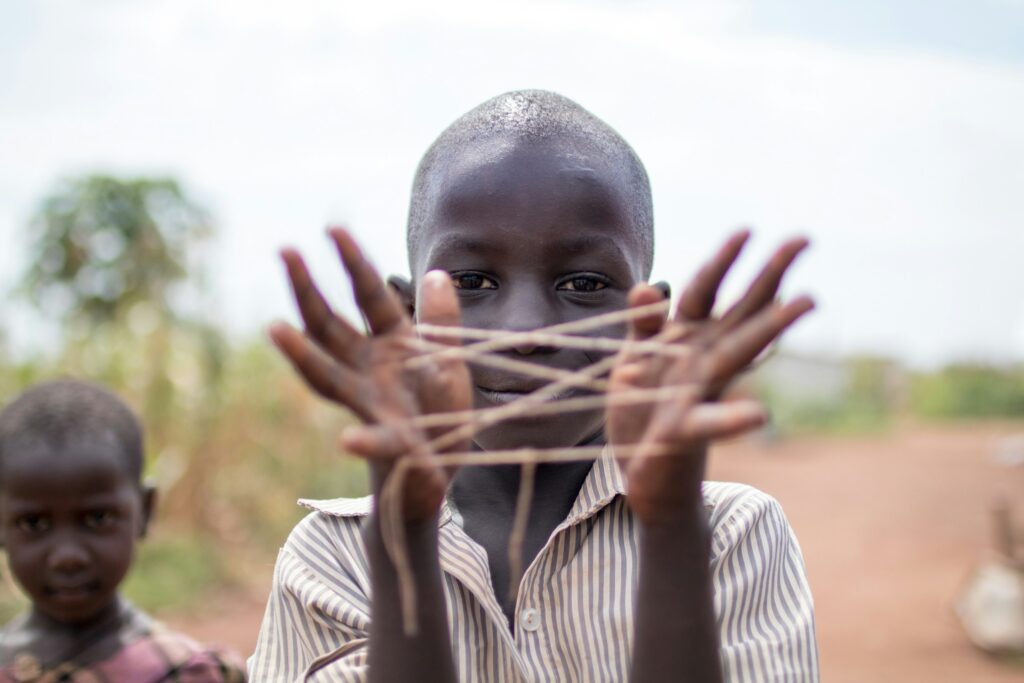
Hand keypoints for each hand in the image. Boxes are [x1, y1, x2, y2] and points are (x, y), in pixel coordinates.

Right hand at [269, 228, 471, 521]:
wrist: (442, 462)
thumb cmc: (439, 405)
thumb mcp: (448, 357)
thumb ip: (441, 321)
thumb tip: (437, 273)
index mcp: (390, 342)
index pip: (368, 295)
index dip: (353, 262)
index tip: (332, 227)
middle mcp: (368, 368)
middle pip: (330, 326)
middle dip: (308, 290)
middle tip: (286, 251)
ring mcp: (371, 404)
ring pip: (329, 377)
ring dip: (302, 355)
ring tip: (276, 329)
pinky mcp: (390, 443)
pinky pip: (374, 441)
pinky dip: (363, 442)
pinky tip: (348, 441)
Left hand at [607, 231, 813, 525]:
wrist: (644, 475)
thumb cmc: (643, 410)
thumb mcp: (633, 359)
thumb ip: (643, 325)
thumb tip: (649, 285)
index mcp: (685, 338)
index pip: (705, 290)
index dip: (723, 261)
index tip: (748, 230)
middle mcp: (701, 360)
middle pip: (739, 309)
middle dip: (769, 273)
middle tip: (804, 239)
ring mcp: (698, 392)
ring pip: (737, 353)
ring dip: (771, 326)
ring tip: (806, 301)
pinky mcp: (684, 431)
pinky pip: (710, 422)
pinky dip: (733, 418)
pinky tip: (761, 414)